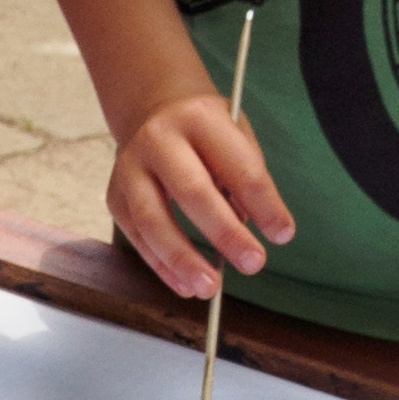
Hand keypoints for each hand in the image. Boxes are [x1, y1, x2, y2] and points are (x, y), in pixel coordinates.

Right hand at [109, 91, 291, 306]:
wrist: (151, 110)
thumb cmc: (204, 132)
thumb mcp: (235, 136)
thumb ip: (245, 180)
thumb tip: (251, 232)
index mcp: (200, 118)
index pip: (237, 166)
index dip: (264, 204)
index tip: (283, 234)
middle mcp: (158, 140)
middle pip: (191, 192)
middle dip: (225, 233)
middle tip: (254, 263)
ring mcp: (129, 168)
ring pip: (153, 220)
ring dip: (183, 260)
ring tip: (211, 288)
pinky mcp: (115, 196)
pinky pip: (137, 237)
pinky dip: (162, 266)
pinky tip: (185, 285)